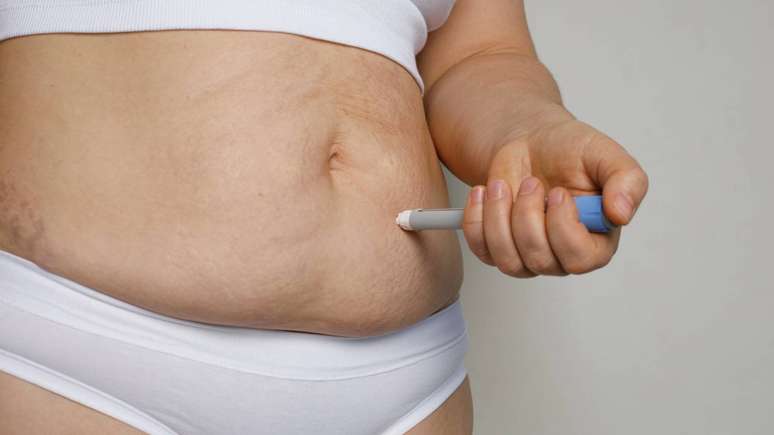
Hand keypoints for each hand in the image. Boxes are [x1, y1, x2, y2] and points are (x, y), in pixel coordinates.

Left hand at [462, 116, 648, 276]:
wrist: (532, 141)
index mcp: (597, 240)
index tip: (556, 192)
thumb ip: (626, 180)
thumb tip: (622, 213)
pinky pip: (481, 249)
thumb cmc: (570, 150)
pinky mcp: (498, 248)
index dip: (562, 228)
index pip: (580, 258)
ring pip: (508, 260)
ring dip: (498, 217)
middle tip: (531, 182)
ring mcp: (528, 255)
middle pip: (540, 260)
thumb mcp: (605, 154)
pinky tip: (482, 192)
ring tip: (502, 185)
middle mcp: (563, 255)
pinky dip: (475, 220)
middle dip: (527, 216)